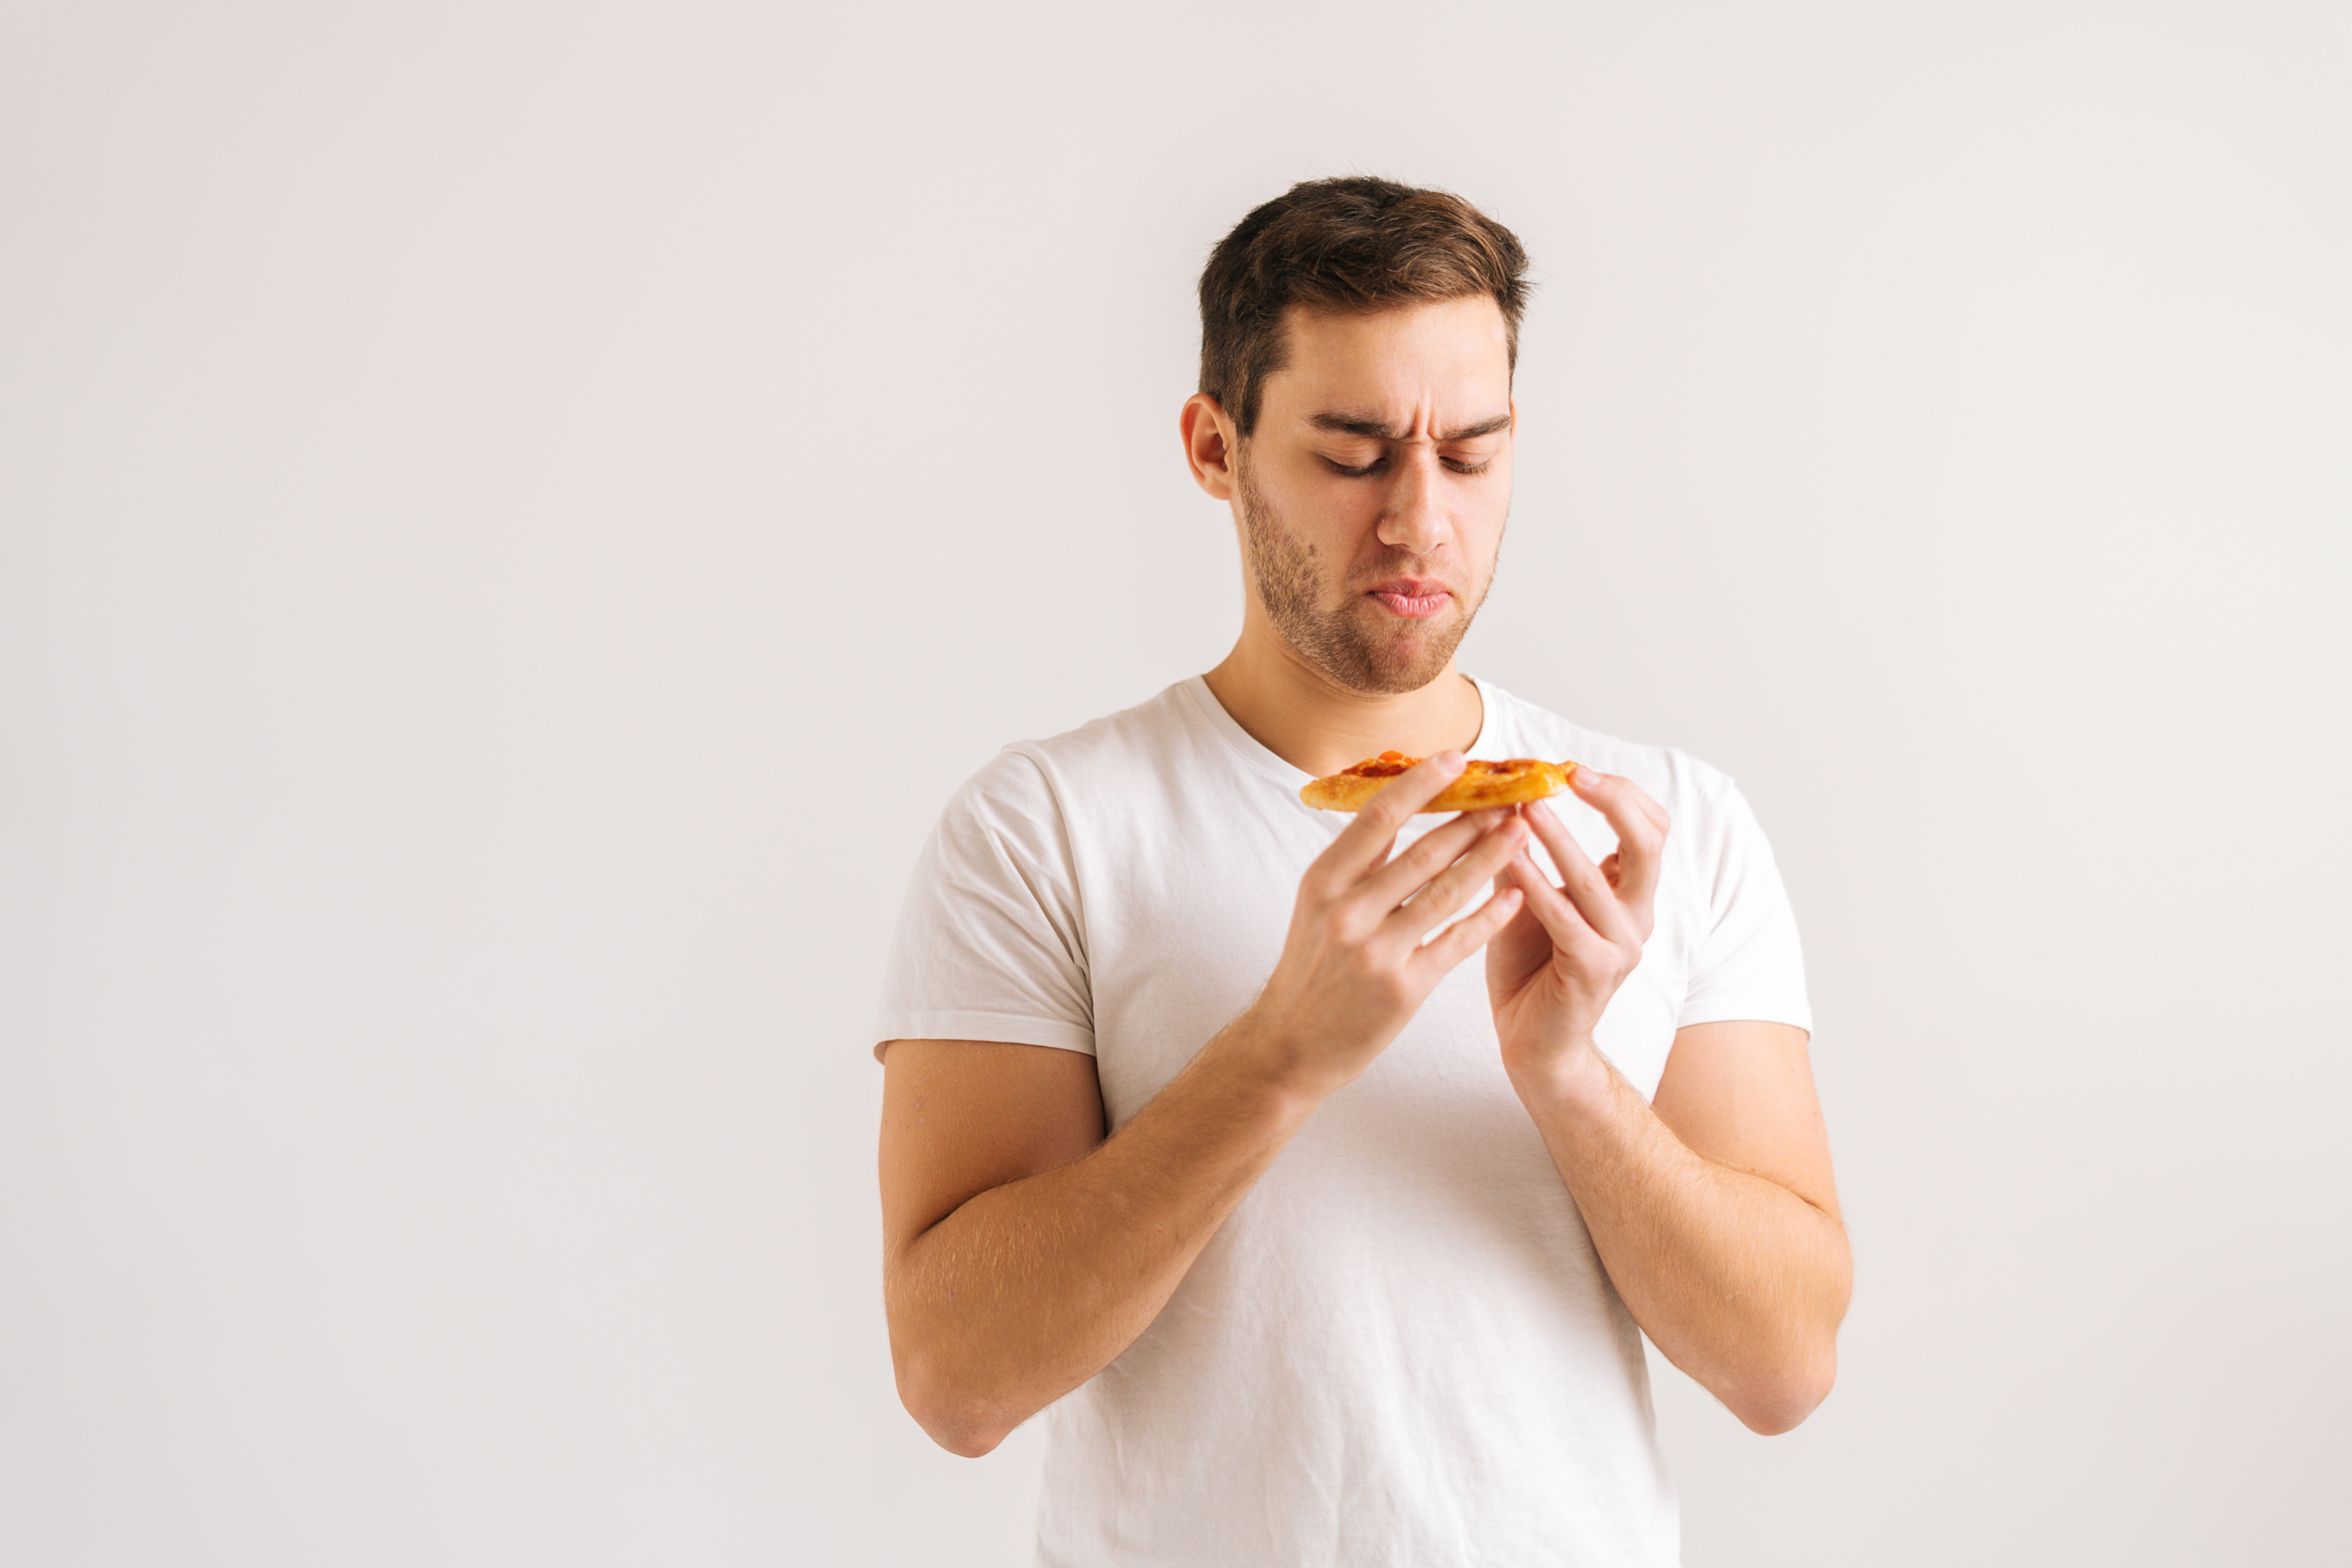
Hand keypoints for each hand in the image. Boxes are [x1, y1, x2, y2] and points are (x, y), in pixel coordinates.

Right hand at [1240, 752, 1529, 1099]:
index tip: (1458, 758)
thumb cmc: (1309, 968)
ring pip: (1447, 891)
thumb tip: (1395, 804)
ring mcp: (1377, 951)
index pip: (1379, 816)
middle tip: (1509, 793)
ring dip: (1490, 857)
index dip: (1422, 784)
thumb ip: (1356, 860)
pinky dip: (1489, 917)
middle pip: (1423, 851)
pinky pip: (1457, 942)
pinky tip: (1515, 896)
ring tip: (1521, 830)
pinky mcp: (1404, 988)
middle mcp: (1348, 911)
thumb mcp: (1316, 904)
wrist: (1291, 1043)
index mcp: (1323, 881)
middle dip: (1473, 818)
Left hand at [1486, 769, 1668, 1085]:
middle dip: (1613, 801)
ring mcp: (1621, 945)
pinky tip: (1509, 858)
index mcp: (1629, 894)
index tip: (1573, 769)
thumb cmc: (1530, 967)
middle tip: (1568, 774)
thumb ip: (1522, 851)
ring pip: (1597, 877)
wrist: (1533, 1042)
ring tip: (1525, 806)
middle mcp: (1636, 916)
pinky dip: (1536, 884)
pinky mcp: (1594, 970)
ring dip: (1559, 837)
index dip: (1620, 792)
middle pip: (1647, 841)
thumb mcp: (1528, 896)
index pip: (1650, 827)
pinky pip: (1565, 917)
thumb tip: (1496, 794)